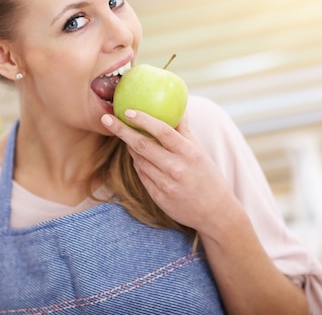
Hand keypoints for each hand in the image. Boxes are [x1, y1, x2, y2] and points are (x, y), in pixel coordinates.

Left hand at [101, 109, 239, 236]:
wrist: (215, 213)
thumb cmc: (208, 177)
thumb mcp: (200, 151)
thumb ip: (184, 130)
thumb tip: (177, 106)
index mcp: (189, 153)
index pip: (163, 131)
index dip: (144, 120)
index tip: (128, 111)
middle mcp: (176, 168)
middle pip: (142, 145)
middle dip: (122, 130)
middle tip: (106, 119)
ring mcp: (166, 184)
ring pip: (139, 159)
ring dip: (129, 146)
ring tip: (125, 134)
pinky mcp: (158, 196)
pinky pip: (141, 174)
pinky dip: (137, 162)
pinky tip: (138, 155)